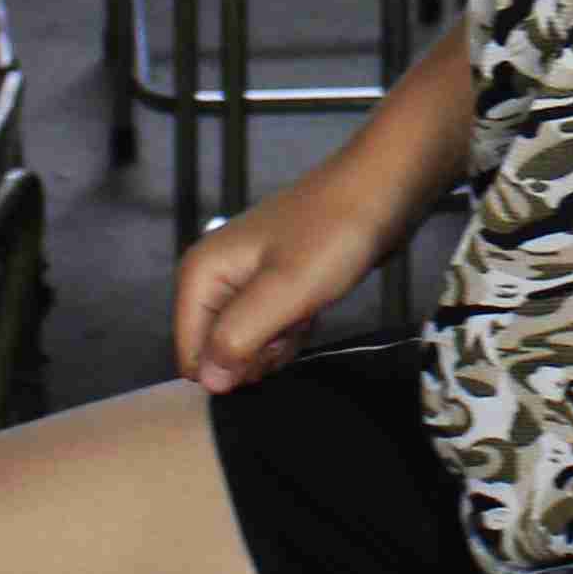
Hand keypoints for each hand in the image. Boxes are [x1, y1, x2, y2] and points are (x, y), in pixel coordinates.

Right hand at [175, 166, 395, 392]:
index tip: (269, 346)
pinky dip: (291, 331)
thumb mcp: (284, 291)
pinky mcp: (274, 286)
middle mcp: (214, 278)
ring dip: (278, 344)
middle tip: (290, 324)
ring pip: (247, 345)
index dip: (230, 367)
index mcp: (200, 274)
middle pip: (218, 353)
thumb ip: (237, 337)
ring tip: (304, 311)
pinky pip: (270, 330)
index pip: (191, 356)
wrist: (381, 191)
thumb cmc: (333, 234)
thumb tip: (207, 382)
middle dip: (256, 354)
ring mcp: (244, 282)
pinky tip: (311, 311)